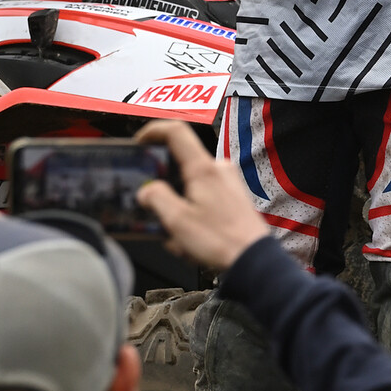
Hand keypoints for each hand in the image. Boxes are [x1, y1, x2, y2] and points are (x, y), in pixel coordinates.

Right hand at [136, 122, 273, 272]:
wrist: (253, 258)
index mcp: (203, 169)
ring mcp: (227, 182)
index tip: (138, 143)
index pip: (176, 132)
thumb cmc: (220, 240)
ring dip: (177, 215)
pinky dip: (191, 219)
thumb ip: (156, 199)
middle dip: (164, 196)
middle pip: (178, 169)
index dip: (153, 131)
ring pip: (188, 190)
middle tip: (158, 218)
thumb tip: (146, 190)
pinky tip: (192, 244)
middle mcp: (218, 169)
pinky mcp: (231, 196)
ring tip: (181, 241)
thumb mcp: (177, 221)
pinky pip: (201, 201)